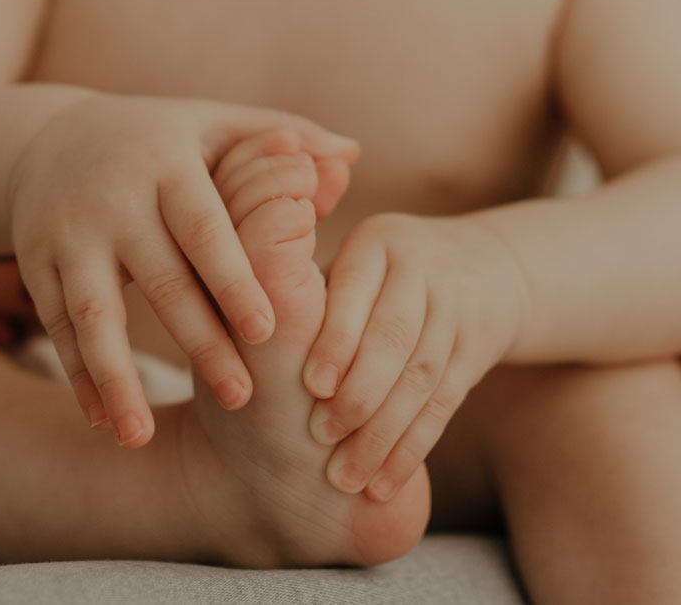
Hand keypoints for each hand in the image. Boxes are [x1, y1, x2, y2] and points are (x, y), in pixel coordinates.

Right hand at [9, 93, 357, 446]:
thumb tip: (352, 155)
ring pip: (92, 314)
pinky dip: (78, 376)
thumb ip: (282, 136)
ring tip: (139, 437)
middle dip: (199, 342)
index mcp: (166, 165)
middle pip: (159, 280)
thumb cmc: (157, 141)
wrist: (47, 141)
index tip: (268, 333)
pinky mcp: (35, 262)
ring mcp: (67, 233)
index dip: (234, 279)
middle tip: (241, 399)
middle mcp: (113, 199)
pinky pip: (58, 327)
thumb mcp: (211, 123)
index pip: (206, 228)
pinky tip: (103, 422)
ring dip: (115, 378)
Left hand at [303, 213, 529, 499]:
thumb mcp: (348, 265)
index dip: (335, 340)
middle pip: (393, 337)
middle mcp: (423, 267)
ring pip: (421, 377)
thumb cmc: (377, 279)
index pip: (354, 292)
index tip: (311, 387)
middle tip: (319, 438)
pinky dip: (413, 447)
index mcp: (375, 243)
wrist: (483, 271)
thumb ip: (304, 292)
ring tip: (346, 476)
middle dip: (357, 393)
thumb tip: (241, 331)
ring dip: (382, 433)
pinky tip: (385, 482)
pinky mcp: (479, 349)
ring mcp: (458, 308)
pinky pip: (445, 404)